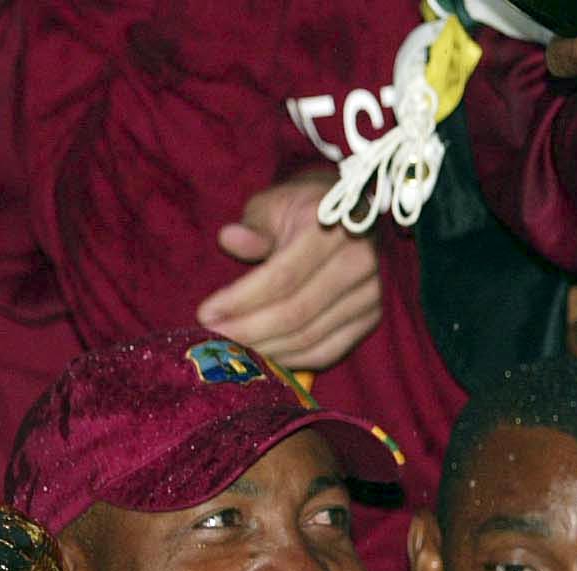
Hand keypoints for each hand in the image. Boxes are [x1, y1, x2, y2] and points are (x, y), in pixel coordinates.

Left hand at [196, 171, 382, 371]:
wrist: (345, 215)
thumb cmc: (299, 210)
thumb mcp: (273, 205)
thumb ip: (253, 227)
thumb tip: (229, 239)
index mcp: (330, 228)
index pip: (282, 277)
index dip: (241, 300)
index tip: (206, 314)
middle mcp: (358, 261)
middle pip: (295, 313)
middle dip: (248, 331)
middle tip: (213, 339)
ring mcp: (369, 294)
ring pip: (309, 337)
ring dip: (267, 350)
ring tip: (233, 351)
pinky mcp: (371, 318)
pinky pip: (328, 351)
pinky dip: (292, 359)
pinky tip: (265, 357)